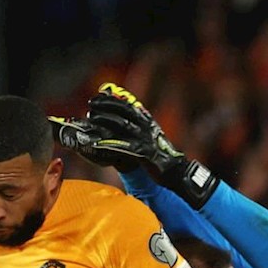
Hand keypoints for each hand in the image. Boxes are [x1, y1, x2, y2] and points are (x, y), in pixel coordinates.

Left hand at [72, 83, 219, 206]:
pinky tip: (97, 142)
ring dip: (105, 120)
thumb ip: (140, 127)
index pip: (128, 105)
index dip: (112, 100)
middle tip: (91, 104)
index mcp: (147, 122)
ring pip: (121, 125)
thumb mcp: (151, 136)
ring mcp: (144, 139)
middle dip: (106, 106)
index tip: (99, 96)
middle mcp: (146, 127)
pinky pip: (122, 146)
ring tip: (92, 117)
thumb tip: (127, 121)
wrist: (176, 171)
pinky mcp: (143, 153)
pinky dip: (109, 143)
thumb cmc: (161, 156)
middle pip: (122, 112)